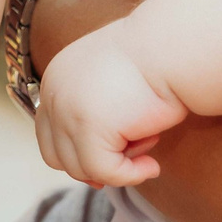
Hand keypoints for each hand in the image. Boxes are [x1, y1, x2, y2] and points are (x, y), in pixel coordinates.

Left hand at [35, 25, 185, 186]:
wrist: (173, 45)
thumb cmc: (156, 62)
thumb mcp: (113, 87)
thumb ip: (96, 118)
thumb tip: (93, 173)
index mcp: (57, 79)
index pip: (49, 133)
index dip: (75, 157)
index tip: (105, 168)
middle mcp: (54, 93)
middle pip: (56, 156)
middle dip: (92, 166)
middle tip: (130, 163)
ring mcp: (67, 110)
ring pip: (81, 168)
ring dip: (117, 165)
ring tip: (150, 142)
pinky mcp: (89, 128)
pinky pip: (105, 172)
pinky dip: (130, 176)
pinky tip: (153, 166)